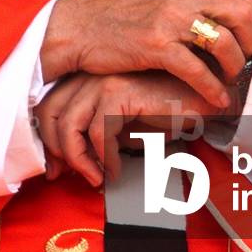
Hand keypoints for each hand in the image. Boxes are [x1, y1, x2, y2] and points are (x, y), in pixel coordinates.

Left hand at [35, 71, 220, 185]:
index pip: (49, 106)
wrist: (205, 97)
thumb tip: (74, 161)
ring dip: (78, 159)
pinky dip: (103, 158)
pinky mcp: (119, 92)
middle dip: (53, 151)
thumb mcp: (124, 126)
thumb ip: (97, 135)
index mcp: (87, 77)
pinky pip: (97, 133)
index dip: (46, 140)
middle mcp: (90, 74)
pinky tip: (115, 170)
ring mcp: (104, 80)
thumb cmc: (167, 111)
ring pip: (68, 125)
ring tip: (95, 177)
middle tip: (64, 176)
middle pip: (49, 112)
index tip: (56, 168)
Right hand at [40, 0, 251, 107]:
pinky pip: (198, 70)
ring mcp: (170, 19)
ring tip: (227, 80)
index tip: (249, 46)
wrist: (80, 28)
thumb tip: (227, 27)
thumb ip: (195, 5)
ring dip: (232, 68)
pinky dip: (212, 89)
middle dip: (251, 45)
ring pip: (225, 44)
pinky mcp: (156, 44)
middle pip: (243, 17)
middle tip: (243, 64)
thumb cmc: (121, 19)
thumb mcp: (164, 0)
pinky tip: (216, 100)